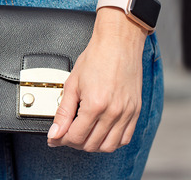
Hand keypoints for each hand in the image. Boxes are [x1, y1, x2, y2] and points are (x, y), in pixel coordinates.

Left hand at [46, 7, 146, 152]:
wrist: (118, 44)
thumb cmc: (95, 58)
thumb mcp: (72, 84)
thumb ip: (63, 112)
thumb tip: (54, 132)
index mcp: (95, 105)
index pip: (76, 136)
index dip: (61, 139)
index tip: (55, 137)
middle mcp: (113, 112)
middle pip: (91, 144)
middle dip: (74, 143)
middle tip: (66, 134)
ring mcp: (127, 113)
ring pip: (109, 146)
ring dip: (93, 145)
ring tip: (83, 134)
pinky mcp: (136, 111)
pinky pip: (125, 138)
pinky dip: (111, 142)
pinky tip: (101, 134)